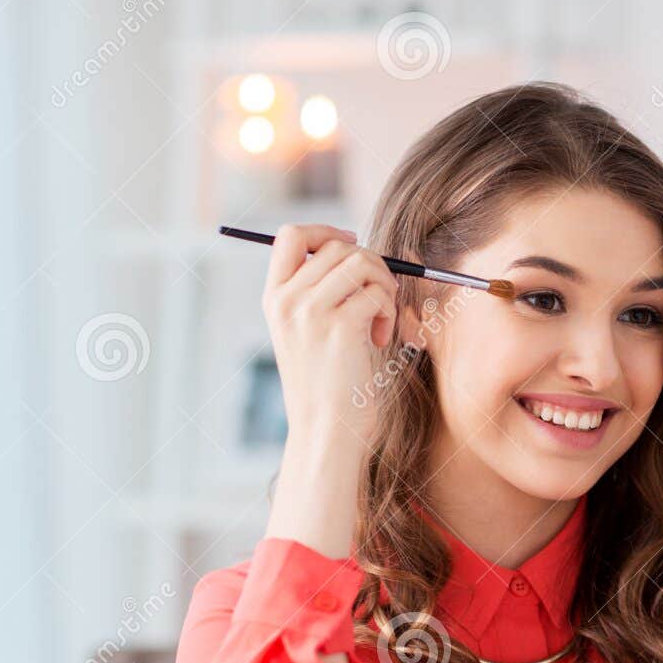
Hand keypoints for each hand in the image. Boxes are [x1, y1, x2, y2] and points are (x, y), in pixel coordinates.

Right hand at [261, 222, 398, 439]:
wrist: (325, 432)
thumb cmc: (326, 387)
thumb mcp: (307, 333)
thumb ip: (318, 293)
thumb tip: (355, 250)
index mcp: (274, 298)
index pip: (290, 235)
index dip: (326, 231)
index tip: (352, 246)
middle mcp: (287, 300)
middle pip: (337, 245)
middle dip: (370, 264)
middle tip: (378, 299)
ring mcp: (310, 312)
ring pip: (361, 262)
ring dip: (383, 285)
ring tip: (380, 319)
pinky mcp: (340, 327)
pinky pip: (377, 292)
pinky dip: (388, 311)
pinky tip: (380, 339)